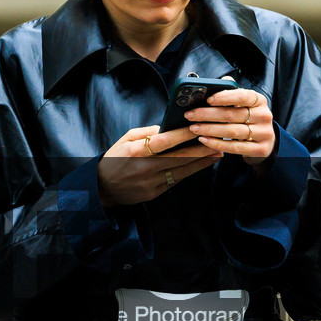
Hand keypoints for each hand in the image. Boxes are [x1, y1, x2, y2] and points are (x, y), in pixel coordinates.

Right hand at [96, 124, 221, 205]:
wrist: (102, 188)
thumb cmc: (115, 159)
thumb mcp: (125, 139)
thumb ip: (147, 133)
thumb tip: (168, 128)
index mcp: (135, 151)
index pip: (164, 141)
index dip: (183, 135)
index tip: (198, 127)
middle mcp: (145, 168)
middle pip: (179, 158)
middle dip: (200, 150)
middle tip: (218, 142)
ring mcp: (150, 183)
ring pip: (182, 171)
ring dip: (201, 162)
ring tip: (217, 153)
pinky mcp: (154, 193)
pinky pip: (175, 180)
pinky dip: (189, 171)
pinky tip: (201, 165)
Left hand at [186, 88, 274, 161]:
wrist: (266, 141)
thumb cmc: (249, 118)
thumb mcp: (244, 104)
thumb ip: (231, 93)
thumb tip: (214, 84)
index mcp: (259, 101)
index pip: (242, 96)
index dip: (224, 97)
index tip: (208, 99)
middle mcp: (264, 116)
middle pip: (232, 115)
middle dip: (208, 114)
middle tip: (190, 115)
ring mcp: (264, 133)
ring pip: (232, 132)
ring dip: (209, 130)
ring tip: (193, 128)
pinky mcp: (260, 149)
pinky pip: (234, 148)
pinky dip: (217, 144)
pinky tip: (203, 140)